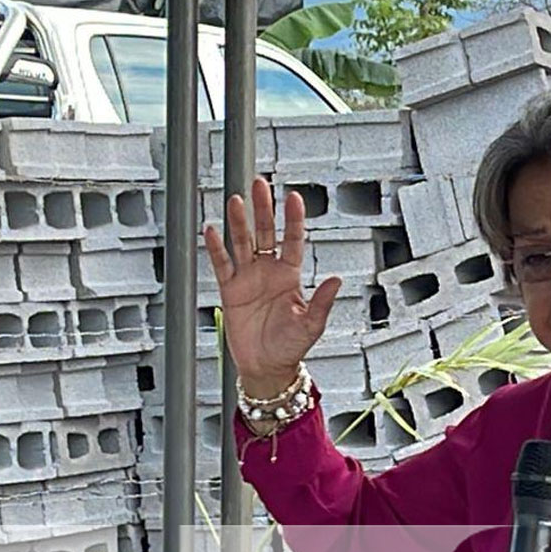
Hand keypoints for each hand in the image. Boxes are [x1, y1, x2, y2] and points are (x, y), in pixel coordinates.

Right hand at [202, 176, 342, 393]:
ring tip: (236, 200)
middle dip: (263, 209)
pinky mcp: (230, 289)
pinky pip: (222, 264)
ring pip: (243, 242)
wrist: (266, 367)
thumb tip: (337, 280)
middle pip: (266, 232)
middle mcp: (269, 272)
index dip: (293, 219)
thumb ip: (323, 301)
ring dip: (239, 222)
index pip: (292, 241)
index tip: (293, 197)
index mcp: (291, 276)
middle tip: (259, 184)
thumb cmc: (290, 347)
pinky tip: (212, 230)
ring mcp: (248, 278)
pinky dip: (216, 248)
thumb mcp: (311, 325)